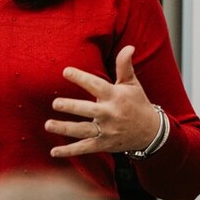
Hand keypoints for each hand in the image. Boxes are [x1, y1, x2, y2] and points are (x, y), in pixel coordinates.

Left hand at [45, 45, 160, 157]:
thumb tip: (129, 47)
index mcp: (115, 97)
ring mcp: (106, 131)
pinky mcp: (103, 145)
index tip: (66, 71)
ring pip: (83, 131)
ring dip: (65, 129)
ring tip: (48, 124)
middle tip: (55, 103)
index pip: (96, 85)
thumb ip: (125, 66)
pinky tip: (54, 152)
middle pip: (88, 111)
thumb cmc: (137, 103)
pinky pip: (84, 148)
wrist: (150, 132)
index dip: (81, 78)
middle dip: (71, 107)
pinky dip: (69, 151)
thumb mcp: (132, 84)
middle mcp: (110, 114)